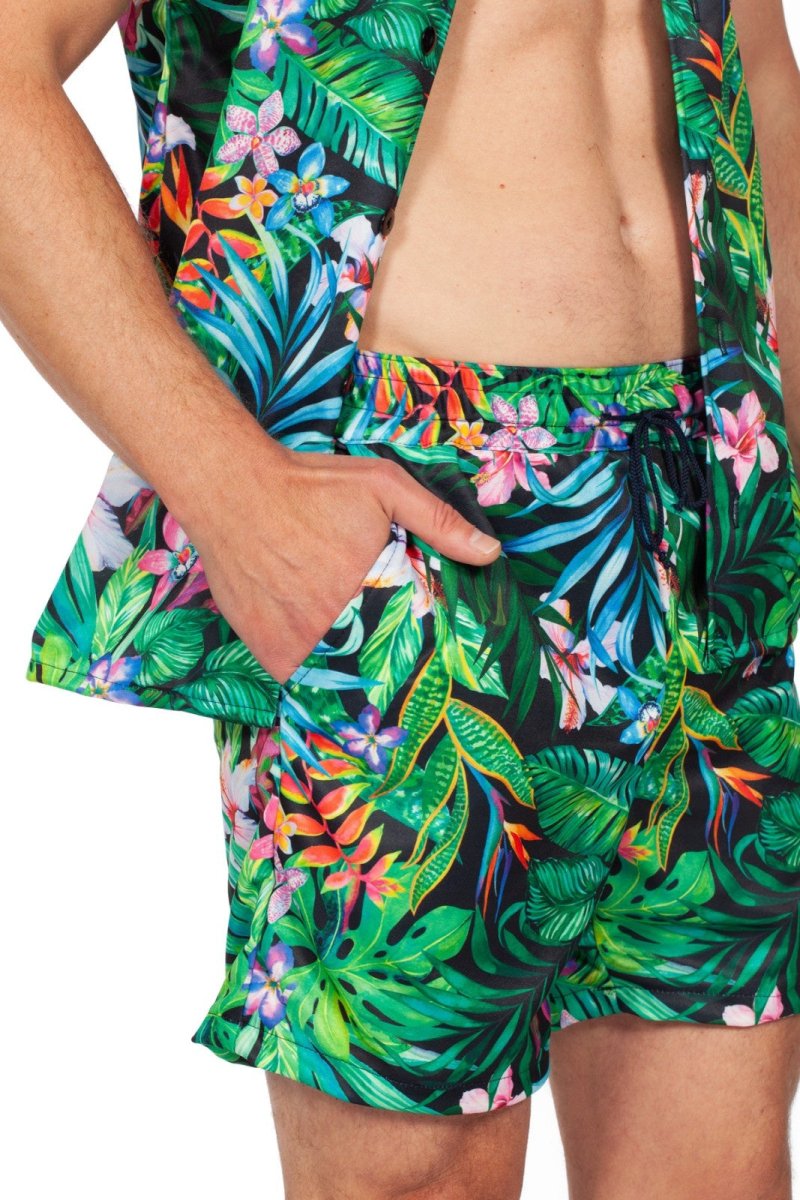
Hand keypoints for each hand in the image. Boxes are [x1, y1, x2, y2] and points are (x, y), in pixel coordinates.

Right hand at [181, 438, 501, 685]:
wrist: (231, 491)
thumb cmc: (310, 486)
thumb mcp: (383, 486)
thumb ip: (437, 521)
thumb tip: (490, 554)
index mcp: (377, 590)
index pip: (420, 639)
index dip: (432, 650)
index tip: (444, 659)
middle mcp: (340, 624)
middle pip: (384, 666)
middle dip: (398, 670)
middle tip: (411, 675)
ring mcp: (301, 643)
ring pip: (345, 680)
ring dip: (359, 678)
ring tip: (376, 682)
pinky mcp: (270, 652)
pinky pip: (304, 682)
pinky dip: (318, 679)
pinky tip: (332, 667)